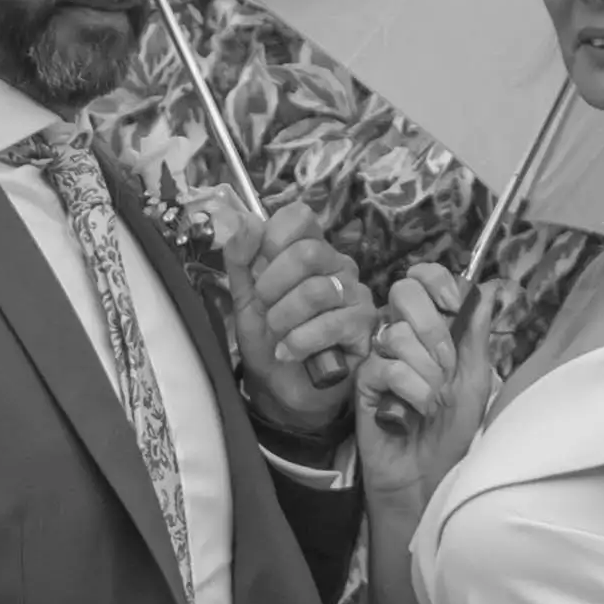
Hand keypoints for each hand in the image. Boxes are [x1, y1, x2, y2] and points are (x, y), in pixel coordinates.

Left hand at [226, 198, 370, 439]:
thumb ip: (240, 258)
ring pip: (318, 291)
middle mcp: (338, 265)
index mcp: (310, 248)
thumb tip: (243, 220)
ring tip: (276, 336)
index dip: (273, 239)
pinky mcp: (364, 327)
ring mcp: (356, 295)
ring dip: (284, 318)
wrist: (281, 387)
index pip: (300, 217)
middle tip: (264, 308)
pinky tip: (288, 353)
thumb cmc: (268, 337)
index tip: (258, 269)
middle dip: (273, 285)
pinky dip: (300, 342)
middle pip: (308, 252)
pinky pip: (332, 325)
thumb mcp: (243, 297)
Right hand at [357, 260, 493, 511]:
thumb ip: (477, 336)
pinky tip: (413, 411)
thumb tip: (487, 288)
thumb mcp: (475, 382)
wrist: (427, 476)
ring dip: (427, 373)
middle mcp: (402, 335)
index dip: (438, 283)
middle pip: (404, 292)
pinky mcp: (364, 381)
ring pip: (398, 335)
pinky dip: (411, 391)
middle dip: (433, 328)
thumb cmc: (452, 432)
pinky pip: (387, 367)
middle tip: (447, 366)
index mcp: (431, 327)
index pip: (427, 278)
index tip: (454, 304)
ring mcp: (380, 355)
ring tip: (432, 402)